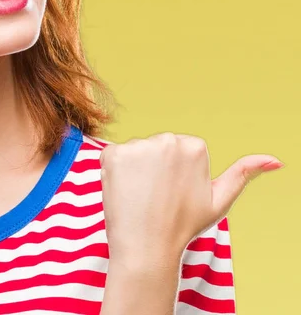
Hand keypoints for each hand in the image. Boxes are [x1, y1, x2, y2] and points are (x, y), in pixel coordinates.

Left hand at [99, 132, 282, 263]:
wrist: (147, 249)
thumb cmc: (184, 225)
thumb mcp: (219, 200)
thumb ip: (244, 173)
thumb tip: (276, 160)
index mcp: (194, 145)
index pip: (179, 148)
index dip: (176, 172)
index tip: (176, 192)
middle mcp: (166, 139)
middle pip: (157, 147)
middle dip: (156, 166)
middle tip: (158, 196)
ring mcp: (137, 145)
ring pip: (136, 152)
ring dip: (135, 168)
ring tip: (142, 195)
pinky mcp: (112, 153)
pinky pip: (113, 156)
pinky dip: (115, 171)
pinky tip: (124, 190)